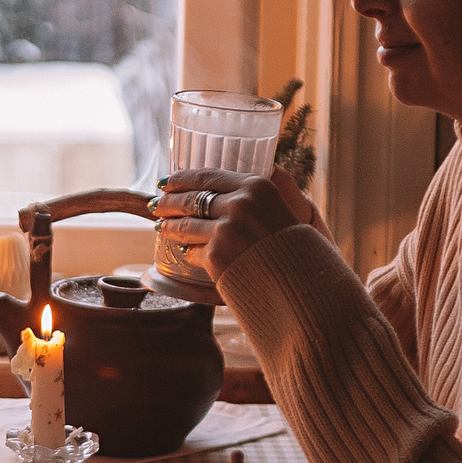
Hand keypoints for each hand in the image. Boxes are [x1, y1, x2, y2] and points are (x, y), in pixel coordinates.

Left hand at [150, 168, 326, 282]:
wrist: (306, 287)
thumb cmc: (298, 251)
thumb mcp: (284, 210)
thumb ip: (257, 199)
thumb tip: (227, 192)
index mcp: (257, 186)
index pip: (207, 175)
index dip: (182, 178)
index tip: (168, 182)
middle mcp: (240, 203)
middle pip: (191, 199)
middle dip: (168, 202)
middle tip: (155, 205)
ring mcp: (227, 229)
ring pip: (186, 225)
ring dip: (169, 226)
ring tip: (160, 227)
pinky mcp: (217, 256)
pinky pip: (193, 251)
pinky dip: (189, 253)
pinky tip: (184, 252)